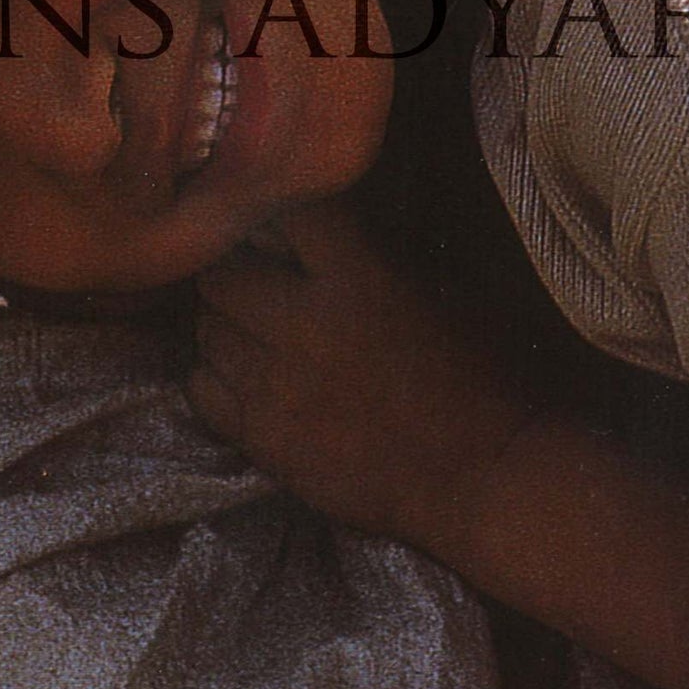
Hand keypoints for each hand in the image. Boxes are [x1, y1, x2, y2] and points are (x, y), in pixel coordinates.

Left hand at [187, 198, 531, 551]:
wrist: (488, 476)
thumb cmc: (481, 375)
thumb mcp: (444, 286)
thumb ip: (373, 249)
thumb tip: (312, 220)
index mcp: (358, 276)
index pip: (280, 212)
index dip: (276, 214)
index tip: (284, 229)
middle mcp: (305, 324)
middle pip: (220, 273)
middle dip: (236, 273)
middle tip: (260, 286)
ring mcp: (277, 384)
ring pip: (206, 329)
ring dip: (225, 325)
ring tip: (260, 337)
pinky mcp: (263, 438)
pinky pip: (200, 388)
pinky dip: (216, 378)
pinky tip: (250, 381)